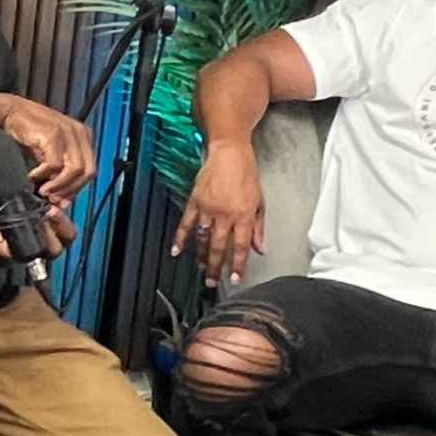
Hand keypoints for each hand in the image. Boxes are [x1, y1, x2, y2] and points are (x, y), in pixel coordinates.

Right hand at [0, 96, 100, 204]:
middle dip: (70, 190)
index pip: (90, 170)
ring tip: (43, 189)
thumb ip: (59, 174)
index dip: (77, 189)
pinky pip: (55, 164)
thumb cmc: (28, 132)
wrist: (10, 112)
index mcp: (83, 136)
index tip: (62, 200)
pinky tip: (33, 175)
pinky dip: (44, 175)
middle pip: (88, 171)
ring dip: (58, 185)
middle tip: (53, 198)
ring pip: (75, 170)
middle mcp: (79, 132)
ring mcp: (68, 132)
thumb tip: (62, 201)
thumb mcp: (48, 154)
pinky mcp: (54, 134)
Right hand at [171, 144, 266, 283]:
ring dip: (201, 257)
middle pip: (219, 247)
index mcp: (243, 215)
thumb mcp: (260, 201)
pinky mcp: (195, 201)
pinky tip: (176, 250)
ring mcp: (208, 209)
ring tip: (200, 270)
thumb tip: (260, 249)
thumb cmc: (247, 174)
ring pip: (203, 239)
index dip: (238, 265)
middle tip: (212, 282)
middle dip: (216, 268)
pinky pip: (186, 223)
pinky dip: (180, 238)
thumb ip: (259, 228)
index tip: (235, 279)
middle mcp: (225, 214)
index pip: (241, 247)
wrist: (230, 152)